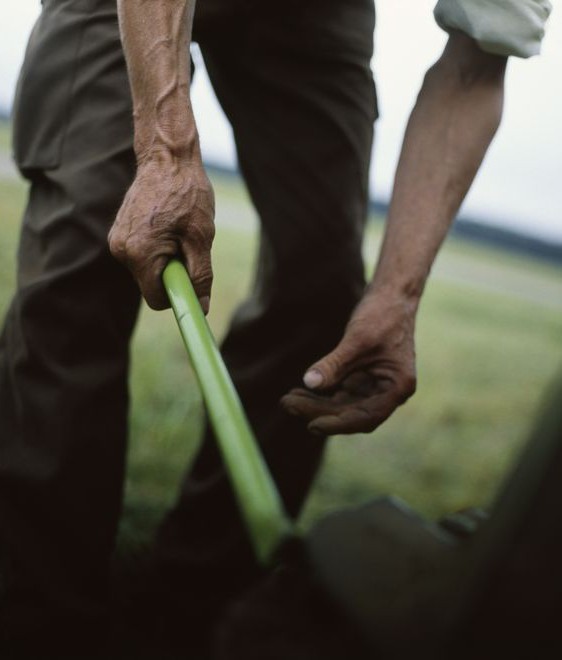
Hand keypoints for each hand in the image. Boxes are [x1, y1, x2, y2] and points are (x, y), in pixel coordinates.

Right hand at [109, 158, 214, 310]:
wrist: (167, 158)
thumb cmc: (187, 194)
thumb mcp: (201, 238)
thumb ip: (200, 275)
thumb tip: (202, 307)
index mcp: (140, 254)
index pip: (157, 299)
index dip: (178, 295)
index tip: (193, 279)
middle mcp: (121, 250)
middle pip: (152, 284)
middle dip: (173, 272)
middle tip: (188, 244)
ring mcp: (117, 240)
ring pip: (148, 269)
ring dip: (166, 259)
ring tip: (177, 230)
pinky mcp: (119, 232)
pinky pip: (142, 254)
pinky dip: (157, 248)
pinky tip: (167, 224)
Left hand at [281, 288, 417, 434]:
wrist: (392, 295)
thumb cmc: (383, 314)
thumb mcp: (357, 339)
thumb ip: (335, 363)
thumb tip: (309, 382)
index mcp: (398, 387)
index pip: (366, 417)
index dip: (339, 424)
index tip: (312, 425)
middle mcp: (388, 392)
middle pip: (351, 413)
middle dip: (319, 411)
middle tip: (287, 404)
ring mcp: (374, 386)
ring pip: (342, 405)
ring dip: (316, 404)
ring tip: (288, 399)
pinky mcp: (362, 378)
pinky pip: (339, 393)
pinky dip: (320, 393)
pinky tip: (299, 391)